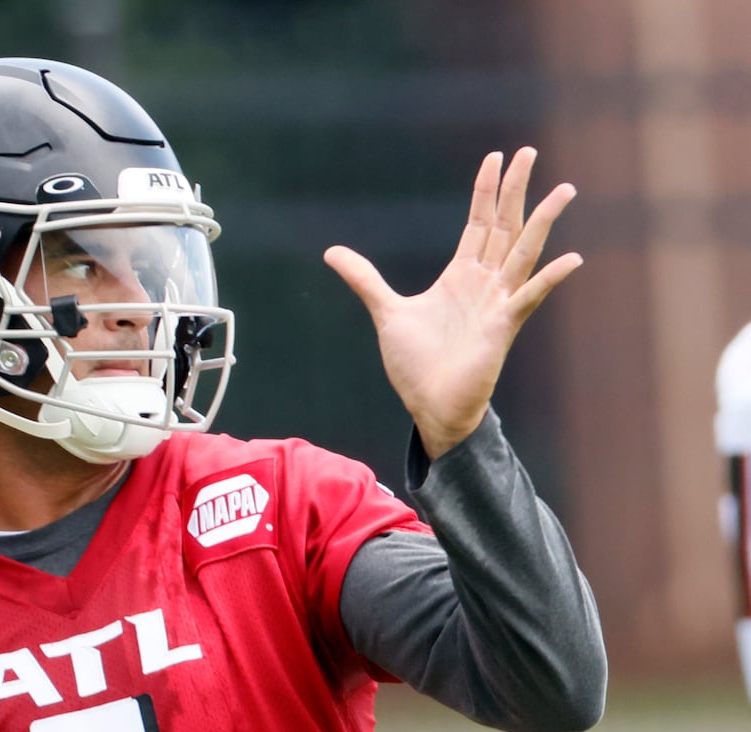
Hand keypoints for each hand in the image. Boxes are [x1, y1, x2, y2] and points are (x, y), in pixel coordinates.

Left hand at [323, 147, 581, 457]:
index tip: (494, 157)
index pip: (478, 223)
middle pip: (505, 226)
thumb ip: (364, 279)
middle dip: (515, 190)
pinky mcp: (503, 328)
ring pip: (525, 253)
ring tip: (565, 189)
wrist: (429, 406)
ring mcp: (498, 304)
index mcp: (462, 276)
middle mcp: (486, 284)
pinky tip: (572, 258)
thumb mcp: (386, 310)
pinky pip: (529, 298)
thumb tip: (331, 252)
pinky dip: (549, 279)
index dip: (485, 191)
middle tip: (529, 152)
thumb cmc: (416, 364)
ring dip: (543, 222)